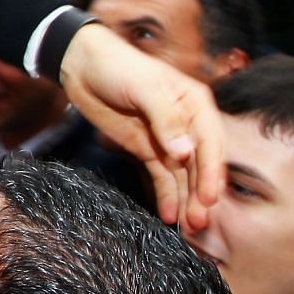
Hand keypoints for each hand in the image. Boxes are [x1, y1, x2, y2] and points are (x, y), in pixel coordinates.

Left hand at [58, 22, 223, 229]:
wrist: (82, 65)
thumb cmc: (118, 67)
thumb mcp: (144, 88)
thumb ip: (166, 120)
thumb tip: (185, 153)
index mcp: (196, 104)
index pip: (211, 143)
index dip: (212, 172)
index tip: (210, 198)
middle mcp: (188, 125)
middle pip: (199, 165)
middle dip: (200, 194)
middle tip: (199, 222)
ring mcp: (168, 140)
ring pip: (183, 176)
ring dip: (186, 200)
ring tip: (187, 228)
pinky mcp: (148, 149)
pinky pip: (162, 177)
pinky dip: (166, 196)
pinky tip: (168, 216)